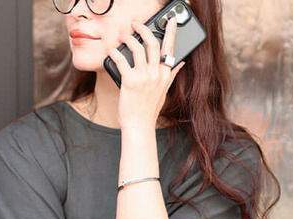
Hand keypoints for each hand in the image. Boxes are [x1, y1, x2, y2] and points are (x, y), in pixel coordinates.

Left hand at [107, 16, 184, 130]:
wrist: (139, 125)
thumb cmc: (148, 110)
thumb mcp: (164, 91)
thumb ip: (171, 74)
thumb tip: (181, 62)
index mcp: (165, 75)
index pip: (169, 49)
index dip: (170, 32)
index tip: (170, 20)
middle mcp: (156, 74)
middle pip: (152, 43)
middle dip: (143, 29)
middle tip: (136, 24)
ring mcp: (143, 77)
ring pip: (137, 48)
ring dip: (128, 38)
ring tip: (122, 36)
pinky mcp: (130, 81)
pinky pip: (121, 60)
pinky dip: (114, 53)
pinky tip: (111, 51)